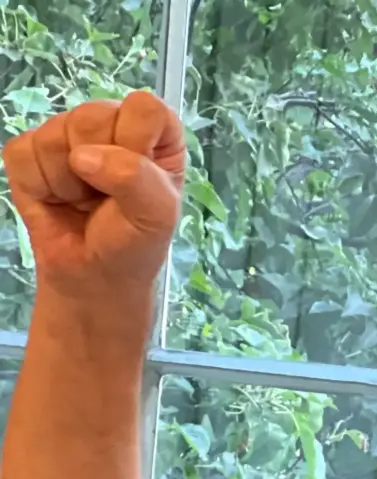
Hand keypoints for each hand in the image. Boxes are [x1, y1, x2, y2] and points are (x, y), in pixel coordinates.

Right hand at [2, 91, 185, 304]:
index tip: (136, 174)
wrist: (93, 276)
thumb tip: (83, 157)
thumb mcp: (157, 215)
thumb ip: (135, 178)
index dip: (135, 142)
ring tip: (83, 200)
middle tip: (105, 196)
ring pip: (53, 134)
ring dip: (67, 180)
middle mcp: (112, 126)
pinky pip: (22, 153)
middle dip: (97, 165)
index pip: (144, 107)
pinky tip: (56, 199)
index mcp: (155, 133)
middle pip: (92, 114)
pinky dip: (38, 185)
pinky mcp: (29, 152)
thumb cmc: (134, 242)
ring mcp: (66, 136)